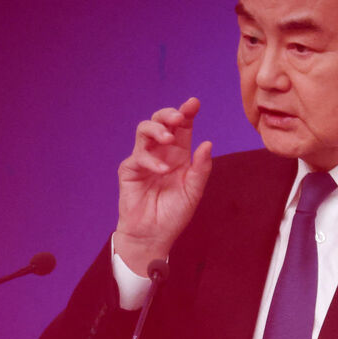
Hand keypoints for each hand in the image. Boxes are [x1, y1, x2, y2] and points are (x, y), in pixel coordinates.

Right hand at [115, 97, 212, 272]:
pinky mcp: (130, 170)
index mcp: (178, 154)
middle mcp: (160, 152)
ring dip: (157, 129)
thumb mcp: (194, 191)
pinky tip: (162, 171)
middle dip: (168, 114)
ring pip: (144, 130)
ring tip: (168, 138)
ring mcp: (143, 159)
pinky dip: (151, 161)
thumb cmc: (174, 214)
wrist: (153, 235)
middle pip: (160, 121)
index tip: (194, 103)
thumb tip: (207, 143)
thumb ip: (201, 168)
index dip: (187, 112)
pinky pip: (138, 157)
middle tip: (178, 117)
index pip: (182, 127)